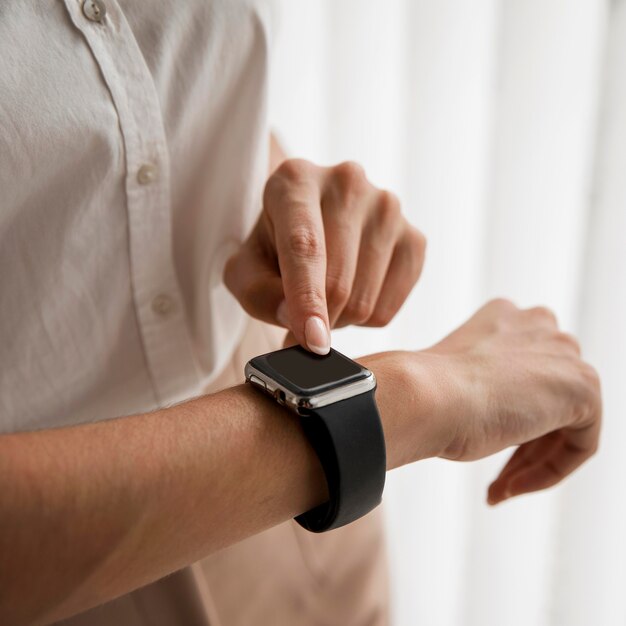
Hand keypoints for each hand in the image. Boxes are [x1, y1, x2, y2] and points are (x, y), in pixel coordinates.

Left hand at [224, 159, 425, 353]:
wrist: (309, 224)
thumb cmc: (272, 249)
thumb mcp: (246, 270)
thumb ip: (260, 295)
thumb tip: (303, 325)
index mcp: (296, 181)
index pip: (305, 247)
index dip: (308, 299)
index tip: (314, 342)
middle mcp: (347, 183)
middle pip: (338, 282)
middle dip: (317, 319)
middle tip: (302, 321)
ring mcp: (387, 207)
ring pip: (366, 300)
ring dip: (340, 320)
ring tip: (324, 299)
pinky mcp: (413, 236)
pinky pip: (391, 307)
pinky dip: (367, 317)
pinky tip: (353, 292)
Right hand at [364, 299, 601, 503]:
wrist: (424, 395)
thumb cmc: (425, 393)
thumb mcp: (456, 380)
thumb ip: (486, 383)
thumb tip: (505, 414)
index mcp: (502, 317)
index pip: (522, 372)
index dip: (505, 415)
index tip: (479, 443)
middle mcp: (537, 323)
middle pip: (546, 397)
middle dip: (523, 444)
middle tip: (493, 477)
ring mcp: (563, 351)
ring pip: (564, 424)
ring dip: (530, 462)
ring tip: (498, 488)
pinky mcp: (583, 384)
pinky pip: (582, 443)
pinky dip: (549, 472)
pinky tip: (509, 485)